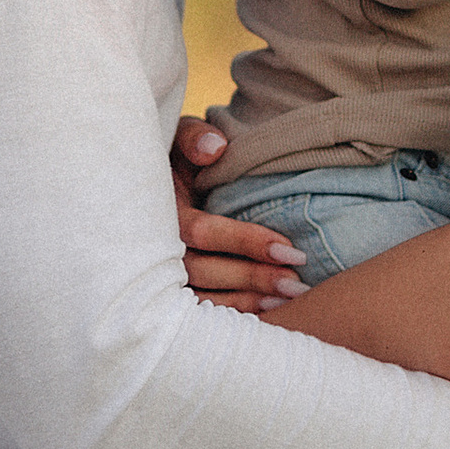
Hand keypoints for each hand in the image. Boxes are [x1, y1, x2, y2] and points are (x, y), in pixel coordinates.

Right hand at [172, 115, 306, 310]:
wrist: (151, 178)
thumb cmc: (175, 155)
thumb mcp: (178, 135)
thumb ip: (195, 138)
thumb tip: (214, 149)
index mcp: (158, 209)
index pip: (202, 232)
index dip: (245, 241)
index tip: (289, 249)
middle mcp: (153, 246)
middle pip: (203, 271)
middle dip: (253, 277)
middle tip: (298, 283)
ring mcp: (157, 272)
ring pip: (202, 297)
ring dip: (247, 301)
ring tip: (291, 299)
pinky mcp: (169, 289)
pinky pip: (200, 309)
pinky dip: (233, 313)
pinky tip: (269, 311)